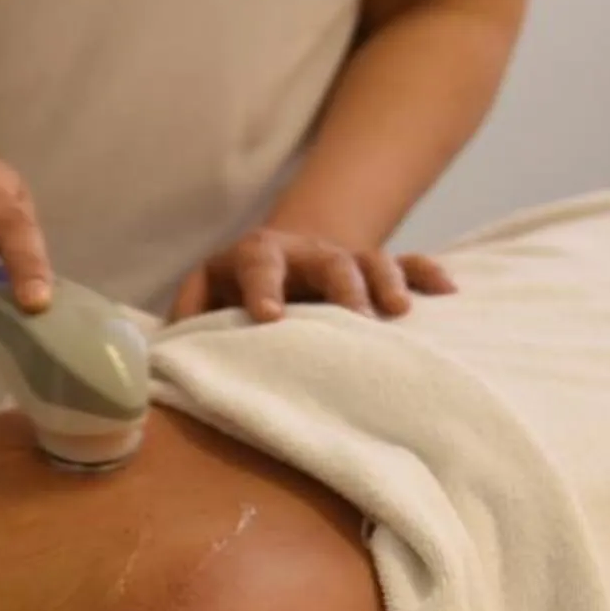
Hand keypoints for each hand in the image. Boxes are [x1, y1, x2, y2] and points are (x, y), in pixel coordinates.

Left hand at [169, 228, 453, 323]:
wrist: (279, 263)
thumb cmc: (233, 299)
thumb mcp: (204, 302)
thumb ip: (186, 322)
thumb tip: (160, 358)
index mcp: (256, 257)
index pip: (257, 263)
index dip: (262, 287)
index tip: (269, 316)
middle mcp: (304, 252)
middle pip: (328, 260)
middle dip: (342, 288)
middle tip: (355, 321)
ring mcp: (345, 259)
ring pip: (372, 261)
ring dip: (387, 283)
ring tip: (400, 312)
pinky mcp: (377, 272)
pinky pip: (409, 264)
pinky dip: (428, 275)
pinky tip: (449, 294)